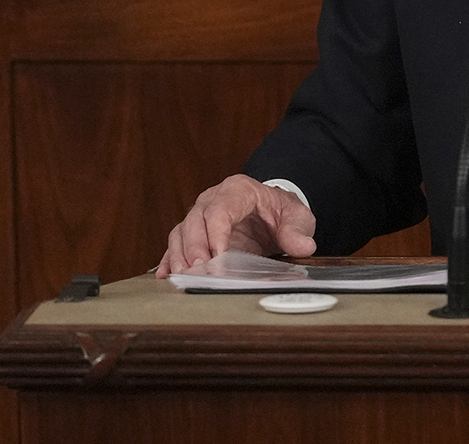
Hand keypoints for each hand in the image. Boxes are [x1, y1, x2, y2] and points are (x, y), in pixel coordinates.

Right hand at [156, 174, 317, 277]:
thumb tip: (303, 246)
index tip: (219, 258)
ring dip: (179, 255)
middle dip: (194, 248)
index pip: (220, 210)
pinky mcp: (194, 234)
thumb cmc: (281, 212)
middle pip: (195, 221)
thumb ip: (298, 230)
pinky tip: (165, 275)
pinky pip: (176, 244)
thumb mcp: (297, 216)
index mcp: (238, 190)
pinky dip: (169, 259)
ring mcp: (200, 216)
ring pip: (180, 232)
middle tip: (197, 271)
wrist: (272, 212)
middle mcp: (213, 199)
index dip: (216, 234)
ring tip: (182, 277)